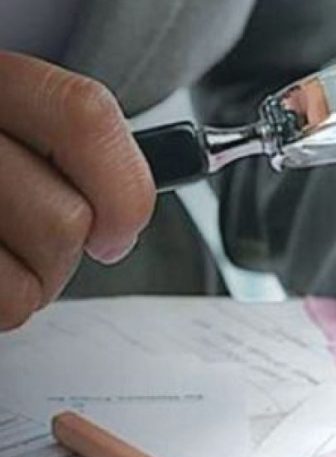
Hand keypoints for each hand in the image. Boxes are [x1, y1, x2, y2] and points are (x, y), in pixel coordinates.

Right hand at [0, 52, 154, 329]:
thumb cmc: (0, 173)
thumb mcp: (27, 136)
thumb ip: (83, 150)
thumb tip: (133, 211)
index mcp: (1, 85)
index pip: (86, 117)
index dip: (123, 186)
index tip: (119, 227)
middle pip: (70, 214)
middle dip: (73, 250)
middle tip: (41, 243)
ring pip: (45, 256)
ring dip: (40, 277)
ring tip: (7, 254)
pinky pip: (8, 300)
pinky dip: (8, 302)